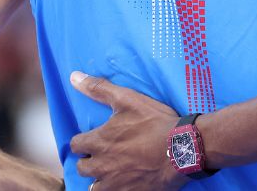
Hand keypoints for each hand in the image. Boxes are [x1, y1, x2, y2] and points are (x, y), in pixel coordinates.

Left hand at [69, 71, 187, 189]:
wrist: (182, 149)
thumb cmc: (156, 124)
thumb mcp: (128, 100)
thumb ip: (99, 89)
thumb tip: (74, 77)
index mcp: (99, 141)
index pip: (75, 145)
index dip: (83, 141)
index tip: (92, 139)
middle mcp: (101, 165)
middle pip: (82, 168)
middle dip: (89, 160)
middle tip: (103, 155)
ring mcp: (114, 183)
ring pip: (94, 186)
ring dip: (100, 178)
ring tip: (111, 172)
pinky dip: (114, 189)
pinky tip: (124, 182)